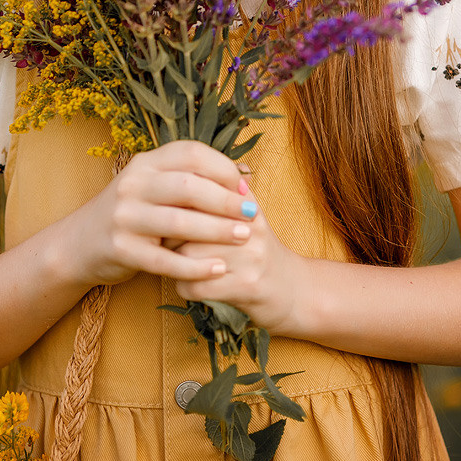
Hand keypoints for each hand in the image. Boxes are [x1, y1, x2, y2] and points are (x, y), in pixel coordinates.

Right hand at [64, 142, 258, 287]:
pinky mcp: (121, 249)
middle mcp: (133, 184)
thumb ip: (190, 180)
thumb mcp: (152, 186)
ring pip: (179, 222)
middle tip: (251, 213)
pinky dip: (195, 266)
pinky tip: (219, 269)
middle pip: (188, 186)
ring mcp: (124, 217)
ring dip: (217, 230)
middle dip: (225, 200)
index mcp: (145, 163)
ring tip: (244, 237)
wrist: (79, 243)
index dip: (223, 167)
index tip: (245, 186)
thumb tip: (244, 178)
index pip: (190, 153)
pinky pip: (165, 261)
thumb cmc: (132, 213)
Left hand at [173, 188, 311, 337]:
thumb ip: (222, 196)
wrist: (295, 291)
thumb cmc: (259, 252)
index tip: (166, 214)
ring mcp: (250, 258)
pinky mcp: (246, 287)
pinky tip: (189, 285)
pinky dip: (186, 287)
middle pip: (190, 224)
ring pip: (189, 256)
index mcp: (246, 206)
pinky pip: (198, 286)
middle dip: (170, 236)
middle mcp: (250, 227)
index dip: (176, 206)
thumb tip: (188, 169)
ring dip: (174, 264)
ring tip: (175, 264)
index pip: (201, 194)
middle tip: (165, 243)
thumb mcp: (247, 218)